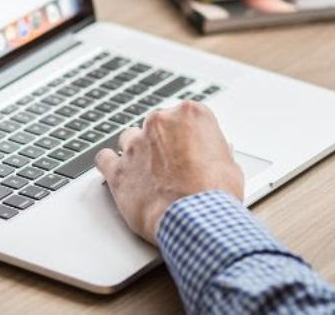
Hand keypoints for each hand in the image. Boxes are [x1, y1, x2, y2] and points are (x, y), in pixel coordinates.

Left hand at [95, 101, 243, 244]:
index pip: (186, 116)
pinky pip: (104, 158)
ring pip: (129, 138)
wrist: (196, 221)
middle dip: (164, 142)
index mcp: (190, 114)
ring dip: (138, 151)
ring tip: (149, 173)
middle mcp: (159, 122)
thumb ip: (216, 151)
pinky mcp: (118, 168)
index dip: (189, 136)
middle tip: (174, 166)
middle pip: (157, 125)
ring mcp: (135, 144)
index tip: (192, 149)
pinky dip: (110, 164)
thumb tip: (214, 152)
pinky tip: (120, 173)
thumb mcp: (230, 167)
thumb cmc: (216, 195)